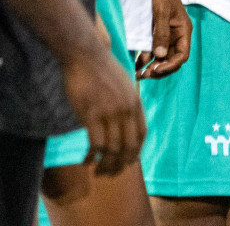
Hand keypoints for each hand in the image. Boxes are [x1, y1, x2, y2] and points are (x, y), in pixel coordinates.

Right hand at [59, 38, 144, 175]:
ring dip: (106, 164)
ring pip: (112, 148)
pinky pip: (95, 143)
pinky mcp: (91, 114)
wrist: (87, 55)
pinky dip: (92, 156)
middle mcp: (127, 109)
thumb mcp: (124, 85)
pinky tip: (86, 161)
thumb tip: (126, 119)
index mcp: (136, 103)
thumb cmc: (103, 69)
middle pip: (129, 146)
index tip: (129, 162)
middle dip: (121, 164)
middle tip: (111, 173)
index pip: (141, 134)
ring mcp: (110, 112)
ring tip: (98, 171)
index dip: (136, 151)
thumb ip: (127, 103)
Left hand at [138, 0, 191, 80]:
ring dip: (151, 66)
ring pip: (161, 56)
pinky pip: (152, 49)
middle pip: (172, 59)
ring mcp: (165, 33)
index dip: (170, 65)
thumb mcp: (161, 11)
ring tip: (138, 73)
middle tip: (144, 75)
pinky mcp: (154, 31)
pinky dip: (145, 57)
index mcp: (183, 29)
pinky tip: (136, 63)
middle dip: (159, 69)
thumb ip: (160, 33)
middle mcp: (176, 34)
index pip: (182, 55)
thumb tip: (159, 55)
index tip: (155, 69)